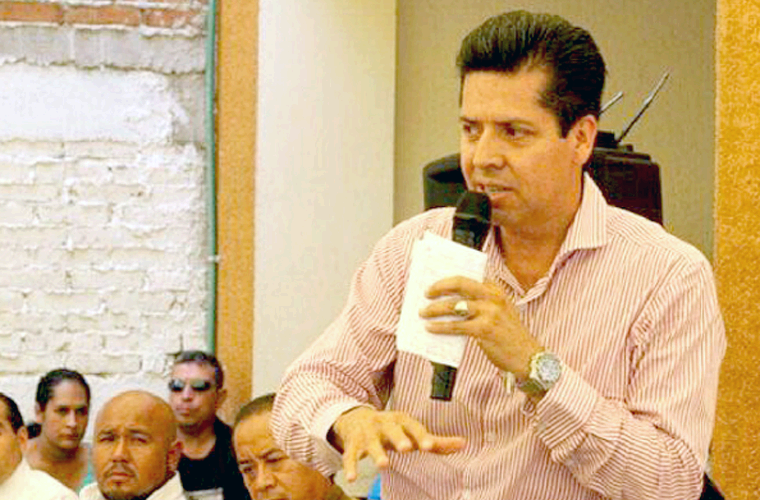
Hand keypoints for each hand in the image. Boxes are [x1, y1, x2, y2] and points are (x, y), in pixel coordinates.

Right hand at [330, 406, 465, 480]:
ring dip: (377, 453)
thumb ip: (436, 441)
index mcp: (401, 420)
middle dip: (399, 438)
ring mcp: (367, 433)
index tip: (429, 446)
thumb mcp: (411, 431)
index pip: (413, 427)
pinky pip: (350, 454)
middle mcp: (383, 424)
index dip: (421, 436)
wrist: (355, 417)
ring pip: (371, 443)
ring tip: (384, 465)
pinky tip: (352, 478)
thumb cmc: (391, 428)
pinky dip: (350, 465)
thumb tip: (464, 444)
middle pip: (392, 430)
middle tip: (406, 448)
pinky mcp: (352, 443)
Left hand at [420, 276, 541, 379]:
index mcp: (496, 289)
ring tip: (423, 313)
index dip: (448, 276)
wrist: (528, 357)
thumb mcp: (499, 312)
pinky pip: (456, 326)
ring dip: (434, 309)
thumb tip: (448, 302)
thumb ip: (480, 303)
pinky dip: (440, 327)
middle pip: (460, 283)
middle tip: (426, 293)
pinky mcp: (485, 329)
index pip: (468, 276)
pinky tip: (431, 328)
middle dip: (439, 286)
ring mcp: (490, 312)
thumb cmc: (508, 335)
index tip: (433, 278)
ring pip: (454, 305)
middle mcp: (494, 296)